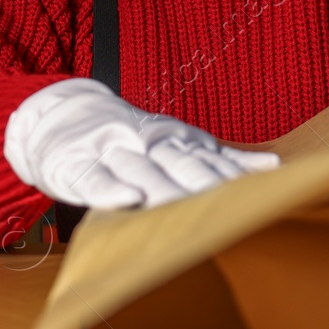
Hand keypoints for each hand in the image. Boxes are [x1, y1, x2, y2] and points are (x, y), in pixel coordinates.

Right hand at [4, 78, 278, 208]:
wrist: (57, 116)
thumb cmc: (125, 139)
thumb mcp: (171, 139)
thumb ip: (217, 156)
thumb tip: (271, 166)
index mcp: (170, 136)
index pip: (206, 158)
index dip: (230, 178)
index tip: (258, 199)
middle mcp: (143, 140)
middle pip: (179, 164)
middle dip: (206, 187)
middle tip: (233, 211)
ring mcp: (108, 151)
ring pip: (141, 171)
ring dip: (164, 190)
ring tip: (187, 211)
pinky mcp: (74, 166)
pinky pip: (93, 179)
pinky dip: (110, 189)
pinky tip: (127, 200)